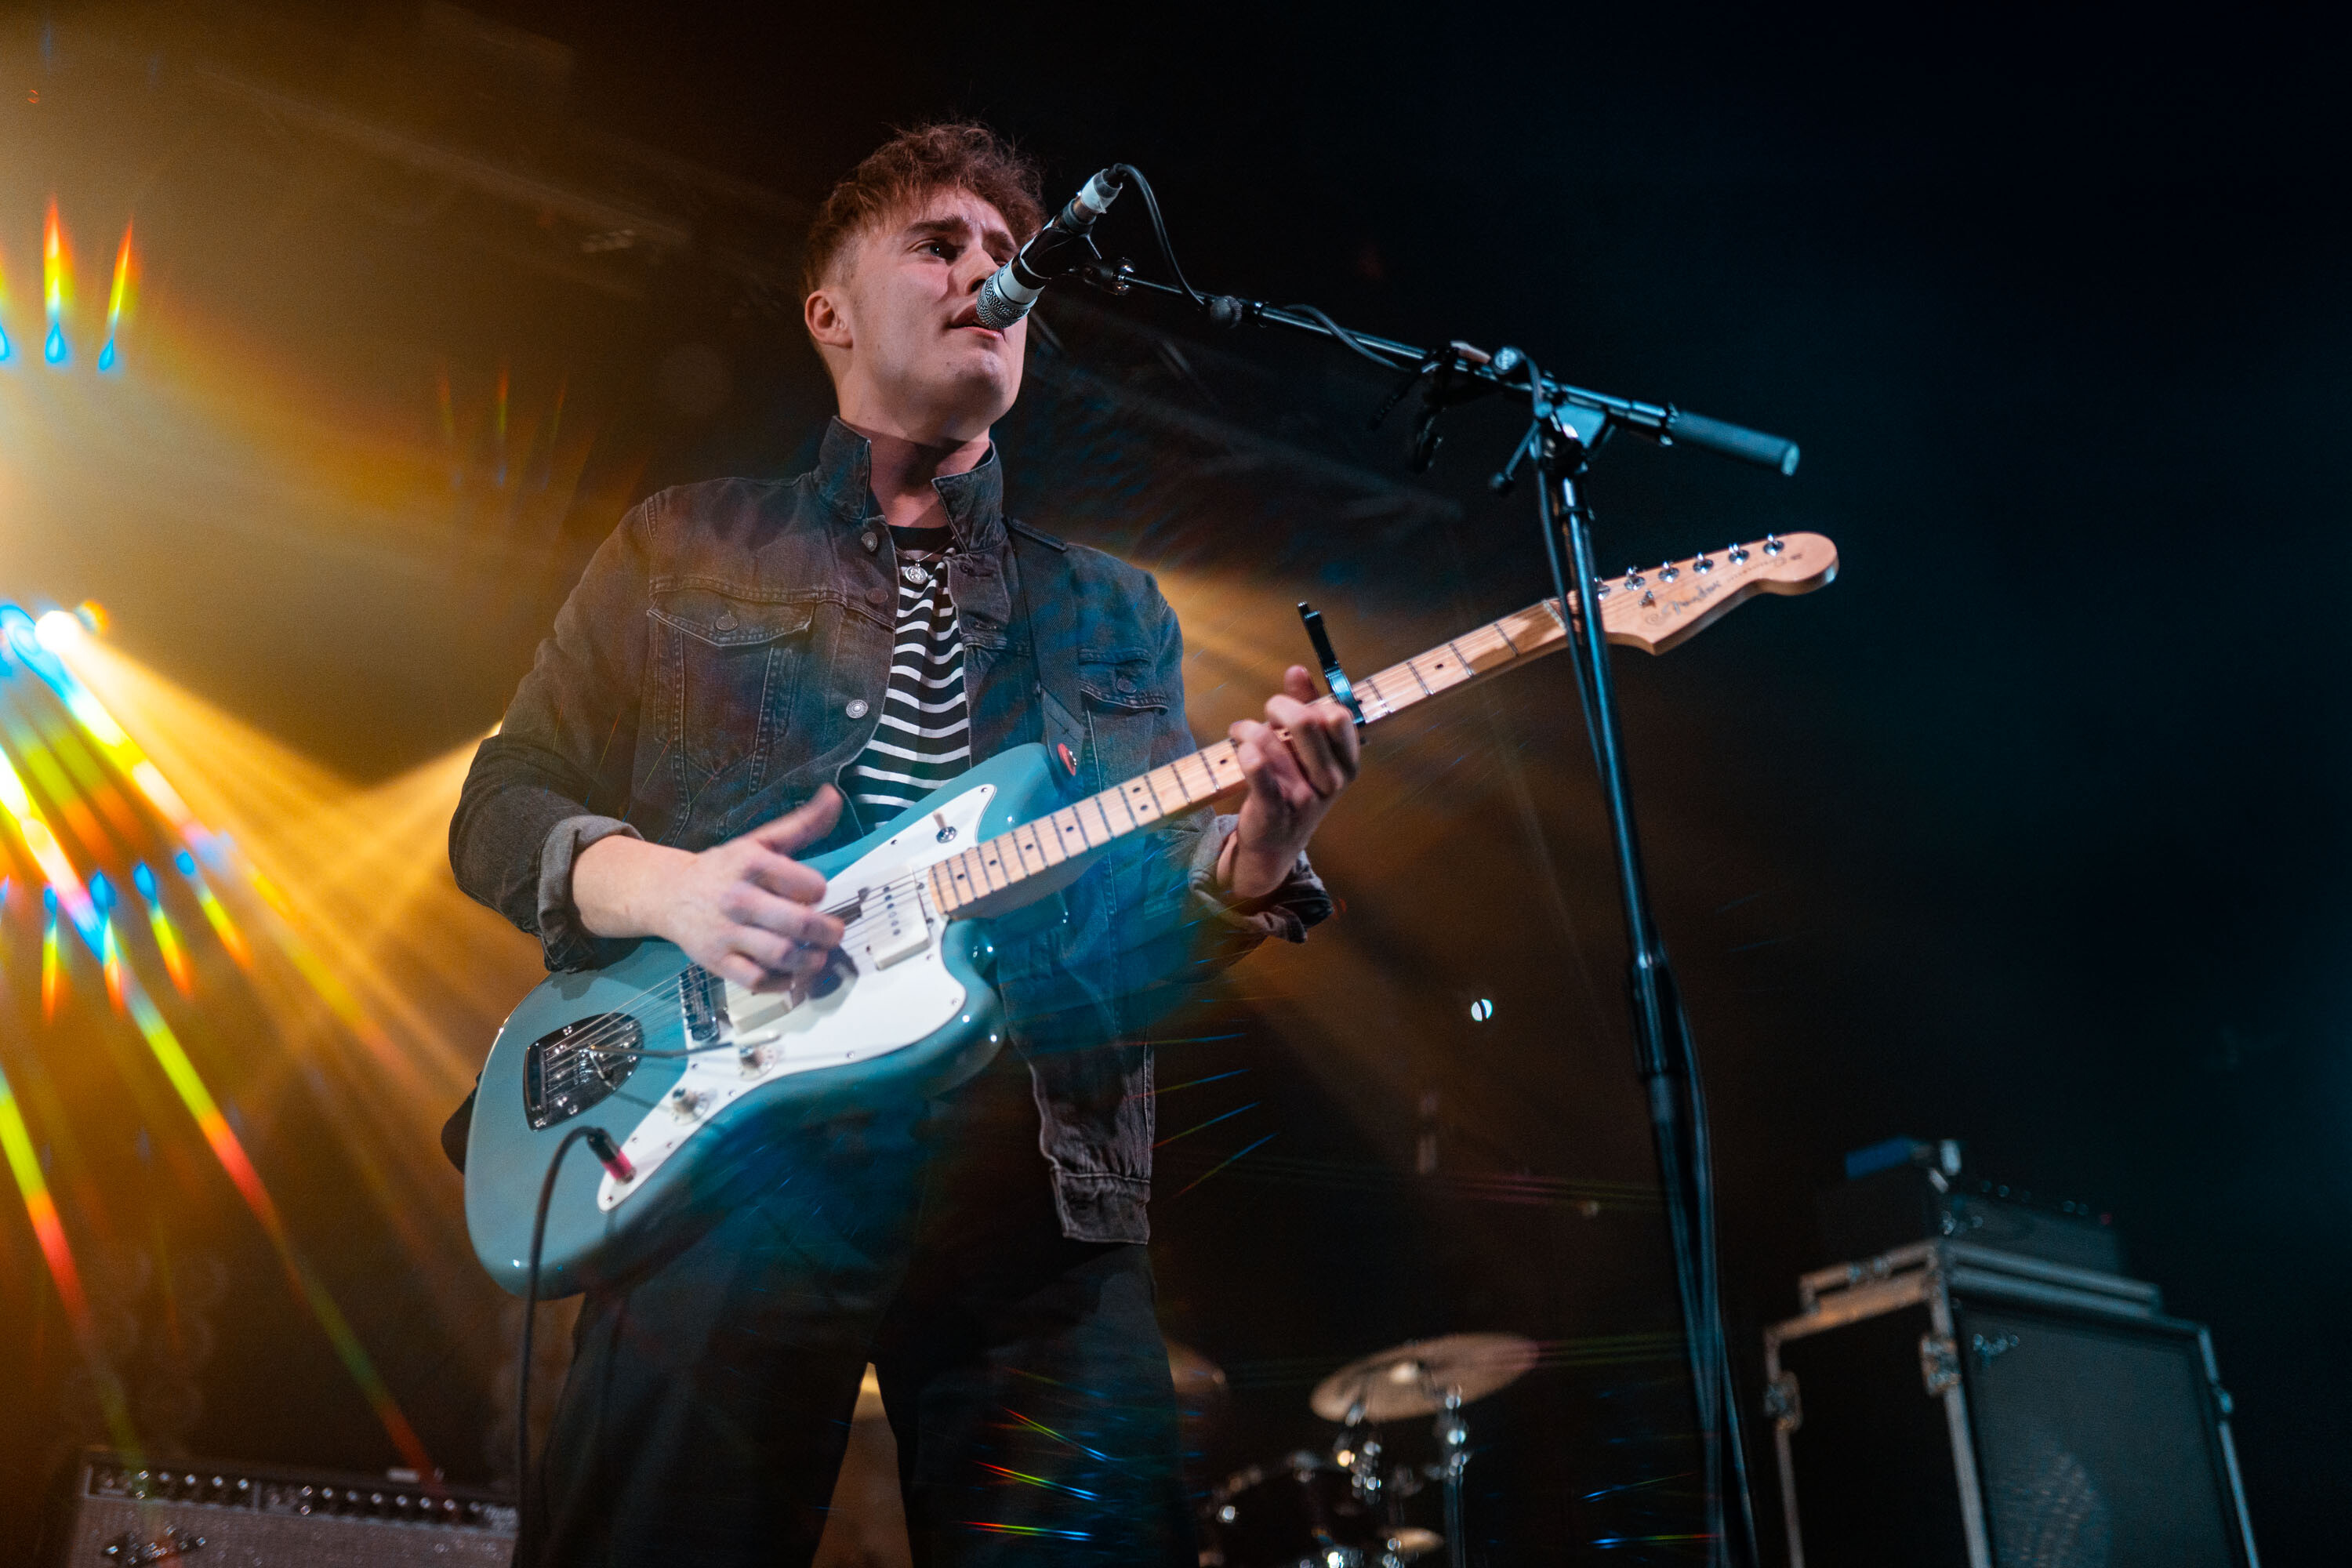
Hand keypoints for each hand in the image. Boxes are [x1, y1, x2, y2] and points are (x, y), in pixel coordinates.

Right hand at [575, 787, 846, 991]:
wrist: (668, 894)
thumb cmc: (724, 868)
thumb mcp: (760, 841)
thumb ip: (801, 824)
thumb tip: (833, 796)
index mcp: (752, 864)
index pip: (807, 884)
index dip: (818, 891)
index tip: (815, 894)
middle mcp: (739, 899)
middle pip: (799, 924)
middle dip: (827, 933)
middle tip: (833, 933)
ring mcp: (727, 933)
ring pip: (782, 955)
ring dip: (811, 961)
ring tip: (817, 955)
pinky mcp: (718, 962)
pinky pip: (758, 981)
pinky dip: (782, 983)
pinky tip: (791, 973)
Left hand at [1219, 666, 1360, 900]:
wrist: (1276, 844)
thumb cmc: (1294, 786)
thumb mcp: (1309, 752)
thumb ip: (1307, 708)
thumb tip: (1296, 670)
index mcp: (1347, 764)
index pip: (1338, 717)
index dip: (1311, 702)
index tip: (1296, 706)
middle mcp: (1331, 782)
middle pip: (1305, 721)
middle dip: (1278, 706)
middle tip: (1267, 714)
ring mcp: (1303, 798)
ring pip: (1270, 740)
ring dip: (1248, 728)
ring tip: (1241, 733)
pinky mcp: (1272, 809)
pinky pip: (1258, 770)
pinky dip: (1246, 751)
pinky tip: (1241, 748)